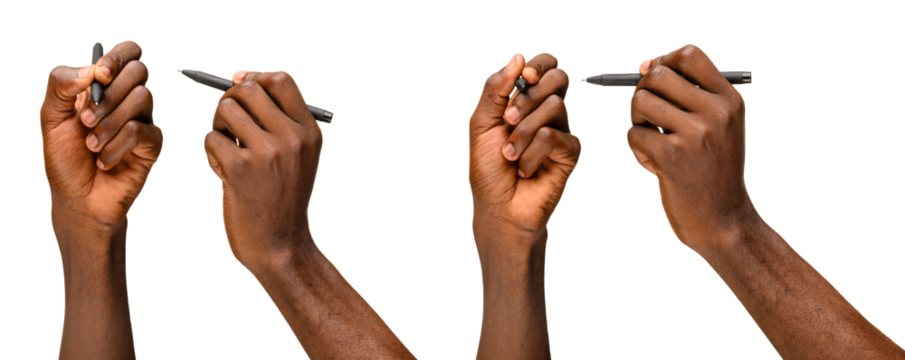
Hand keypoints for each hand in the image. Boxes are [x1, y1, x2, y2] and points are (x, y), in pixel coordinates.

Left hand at [40, 39, 160, 233]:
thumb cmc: (65, 158)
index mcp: (104, 85)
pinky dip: (116, 146)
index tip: (100, 74)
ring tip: (91, 145)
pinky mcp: (152, 144)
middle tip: (85, 120)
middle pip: (139, 71)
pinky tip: (104, 160)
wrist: (77, 199)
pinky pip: (141, 131)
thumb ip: (61, 84)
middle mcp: (127, 99)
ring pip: (142, 98)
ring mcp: (142, 120)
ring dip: (109, 123)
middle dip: (109, 95)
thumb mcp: (50, 117)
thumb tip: (91, 69)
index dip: (118, 56)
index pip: (128, 51)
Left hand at [203, 69, 322, 269]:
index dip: (256, 77)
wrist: (280, 245)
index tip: (243, 88)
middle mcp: (292, 137)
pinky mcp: (240, 168)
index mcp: (309, 131)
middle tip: (229, 124)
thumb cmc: (281, 196)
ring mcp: (267, 152)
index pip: (281, 79)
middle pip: (249, 88)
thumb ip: (276, 117)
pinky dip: (210, 151)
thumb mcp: (296, 155)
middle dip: (230, 101)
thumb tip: (241, 75)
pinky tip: (222, 171)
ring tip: (226, 149)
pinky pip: (211, 137)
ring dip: (218, 126)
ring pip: (226, 109)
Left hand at [469, 51, 581, 242]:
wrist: (498, 207)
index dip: (538, 65)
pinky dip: (532, 153)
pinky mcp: (569, 151)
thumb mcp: (480, 124)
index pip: (544, 64)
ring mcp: (560, 129)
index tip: (524, 77)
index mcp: (524, 98)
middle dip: (529, 96)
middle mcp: (545, 110)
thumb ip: (496, 89)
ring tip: (510, 154)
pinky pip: (554, 137)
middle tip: (508, 119)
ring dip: (523, 133)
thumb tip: (518, 57)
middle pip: (558, 78)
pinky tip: (525, 168)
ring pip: (554, 107)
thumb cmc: (488, 168)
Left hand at [627, 43, 754, 254]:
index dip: (664, 61)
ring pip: (641, 101)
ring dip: (637, 122)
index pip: (688, 54)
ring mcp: (695, 133)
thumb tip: (645, 63)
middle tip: (650, 119)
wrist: (723, 221)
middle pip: (657, 74)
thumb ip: (687, 93)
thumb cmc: (712, 170)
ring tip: (652, 142)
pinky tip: (653, 166)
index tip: (657, 82)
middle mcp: (716, 111)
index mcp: (729, 99)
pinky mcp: (672, 156)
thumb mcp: (717, 126)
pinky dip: (636, 149)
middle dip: (644, 93)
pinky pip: (633, 133)